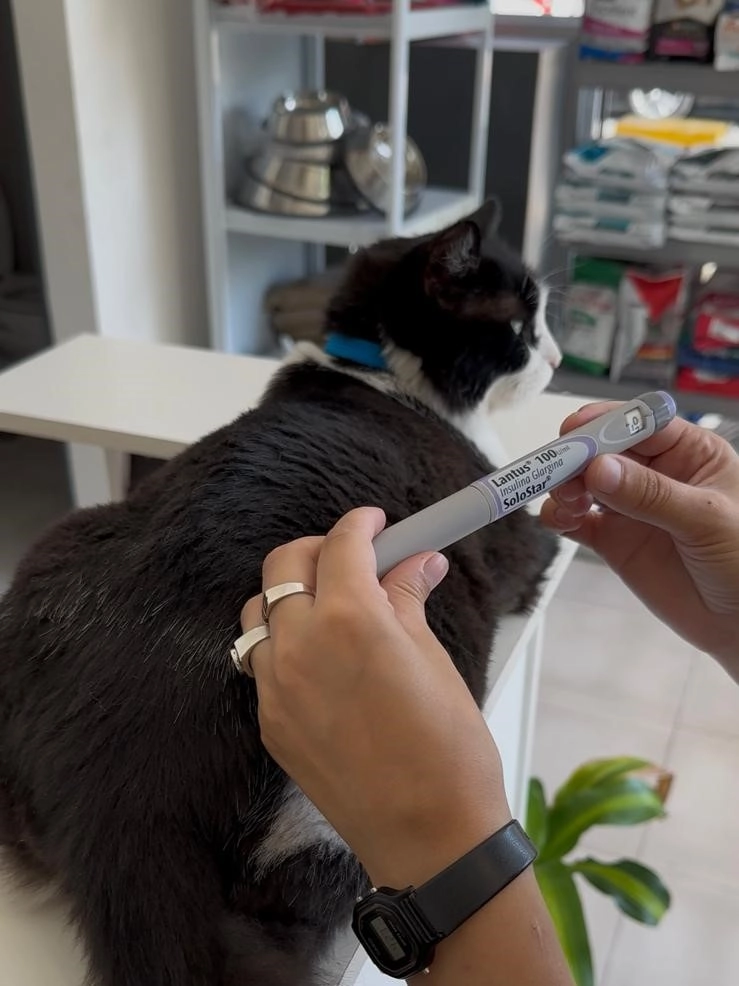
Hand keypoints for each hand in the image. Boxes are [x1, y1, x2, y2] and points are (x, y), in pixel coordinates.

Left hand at [241, 507, 511, 887]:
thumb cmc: (447, 750)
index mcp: (350, 620)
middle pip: (284, 565)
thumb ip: (410, 601)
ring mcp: (276, 686)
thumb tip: (417, 563)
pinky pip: (260, 661)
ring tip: (327, 603)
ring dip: (288, 594)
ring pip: (259, 612)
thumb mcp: (434, 659)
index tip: (374, 523)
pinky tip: (317, 653)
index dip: (361, 525)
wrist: (428, 836)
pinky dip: (282, 641)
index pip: (342, 546)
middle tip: (351, 557)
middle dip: (317, 549)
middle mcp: (300, 646)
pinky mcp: (270, 721)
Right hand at [540, 403, 738, 675]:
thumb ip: (652, 494)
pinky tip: (560, 521)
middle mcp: (656, 473)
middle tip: (560, 472)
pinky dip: (559, 516)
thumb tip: (600, 468)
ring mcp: (631, 507)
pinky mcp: (613, 540)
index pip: (641, 424)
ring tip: (566, 503)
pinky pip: (576, 520)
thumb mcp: (706, 520)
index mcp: (690, 453)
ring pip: (584, 482)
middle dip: (577, 456)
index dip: (606, 423)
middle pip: (604, 450)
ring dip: (565, 486)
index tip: (575, 430)